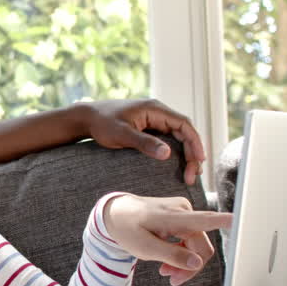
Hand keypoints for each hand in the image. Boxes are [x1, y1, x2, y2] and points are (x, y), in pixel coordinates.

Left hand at [76, 100, 205, 185]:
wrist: (87, 118)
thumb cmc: (102, 124)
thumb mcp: (122, 135)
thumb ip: (144, 143)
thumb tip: (168, 154)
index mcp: (155, 109)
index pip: (184, 124)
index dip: (195, 142)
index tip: (199, 160)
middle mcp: (158, 113)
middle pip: (184, 132)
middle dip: (192, 153)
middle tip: (193, 175)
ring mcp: (154, 120)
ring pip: (178, 137)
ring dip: (186, 154)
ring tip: (190, 174)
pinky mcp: (148, 128)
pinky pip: (168, 140)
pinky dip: (176, 153)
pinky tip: (177, 167)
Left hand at [103, 194, 233, 285]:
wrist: (116, 214)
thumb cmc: (127, 228)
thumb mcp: (143, 248)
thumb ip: (171, 256)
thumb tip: (198, 263)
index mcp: (173, 217)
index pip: (203, 220)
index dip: (223, 222)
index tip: (238, 219)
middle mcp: (184, 211)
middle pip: (201, 247)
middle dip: (189, 266)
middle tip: (171, 280)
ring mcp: (185, 212)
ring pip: (197, 246)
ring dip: (185, 262)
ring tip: (165, 272)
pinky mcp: (184, 216)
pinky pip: (192, 240)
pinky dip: (182, 253)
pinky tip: (167, 262)